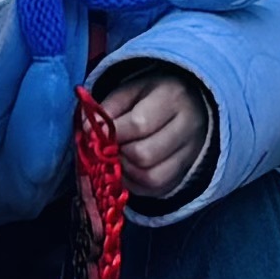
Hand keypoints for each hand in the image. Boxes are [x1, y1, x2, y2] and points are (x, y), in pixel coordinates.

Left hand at [94, 57, 217, 207]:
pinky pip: (157, 189)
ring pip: (152, 177)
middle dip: (118, 154)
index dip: (112, 133)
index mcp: (173, 97)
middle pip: (145, 155)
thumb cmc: (153, 95)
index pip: (139, 123)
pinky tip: (128, 169)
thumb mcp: (131, 90)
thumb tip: (88, 130)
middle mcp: (188, 127)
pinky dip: (136, 184)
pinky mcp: (185, 173)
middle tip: (109, 147)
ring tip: (118, 157)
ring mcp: (191, 153)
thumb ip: (109, 107)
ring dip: (126, 172)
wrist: (191, 104)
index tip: (96, 132)